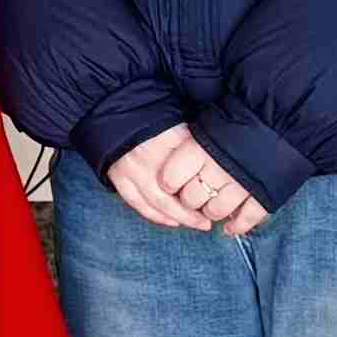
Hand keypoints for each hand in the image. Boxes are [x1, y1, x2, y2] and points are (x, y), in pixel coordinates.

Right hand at [107, 124, 265, 233]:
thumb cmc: (152, 118)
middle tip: (207, 222)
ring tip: (195, 223)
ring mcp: (131, 170)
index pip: (190, 171)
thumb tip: (218, 160)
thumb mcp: (178, 123)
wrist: (116, 113)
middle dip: (192, 214)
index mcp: (165, 141)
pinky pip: (137, 203)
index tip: (220, 199)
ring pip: (156, 203)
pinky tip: (171, 221)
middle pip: (172, 195)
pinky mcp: (118, 177)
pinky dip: (155, 215)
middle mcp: (147, 158)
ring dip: (177, 218)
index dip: (206, 188)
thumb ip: (193, 143)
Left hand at [153, 128, 269, 234]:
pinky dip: (237, 226)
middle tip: (195, 195)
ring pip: (216, 211)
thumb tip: (172, 169)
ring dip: (212, 212)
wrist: (283, 118)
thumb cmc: (240, 120)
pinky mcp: (264, 195)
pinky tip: (230, 228)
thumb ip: (191, 147)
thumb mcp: (209, 125)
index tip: (174, 182)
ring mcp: (242, 183)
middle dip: (191, 201)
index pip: (171, 178)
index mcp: (201, 147)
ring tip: (213, 207)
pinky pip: (246, 219)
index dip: (170, 183)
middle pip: (192, 199)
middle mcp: (218, 167)